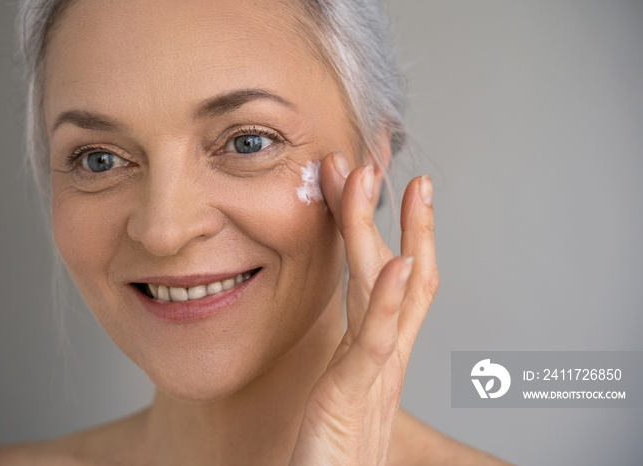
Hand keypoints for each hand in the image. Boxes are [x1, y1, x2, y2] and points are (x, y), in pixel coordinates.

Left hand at [289, 151, 438, 464]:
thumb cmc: (331, 455)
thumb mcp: (342, 396)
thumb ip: (350, 362)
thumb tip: (347, 333)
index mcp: (376, 355)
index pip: (392, 281)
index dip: (395, 231)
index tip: (379, 187)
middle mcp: (384, 358)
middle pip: (399, 273)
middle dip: (392, 214)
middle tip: (378, 163)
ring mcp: (374, 376)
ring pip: (388, 290)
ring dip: (390, 230)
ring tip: (385, 182)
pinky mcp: (354, 398)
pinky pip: (376, 340)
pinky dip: (393, 298)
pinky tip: (405, 259)